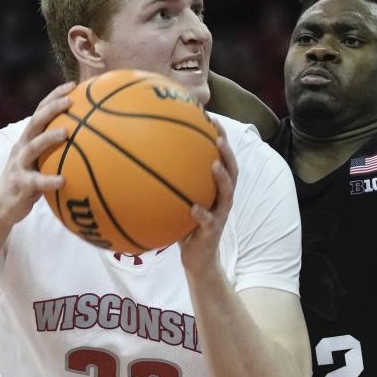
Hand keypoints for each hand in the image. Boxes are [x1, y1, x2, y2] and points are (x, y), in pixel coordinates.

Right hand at [0, 82, 73, 227]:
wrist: (1, 208)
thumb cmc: (28, 184)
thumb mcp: (40, 164)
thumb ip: (57, 152)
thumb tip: (89, 142)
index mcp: (27, 140)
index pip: (40, 111)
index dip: (54, 96)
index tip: (73, 85)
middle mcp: (21, 148)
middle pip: (35, 122)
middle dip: (51, 108)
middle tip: (71, 101)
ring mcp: (19, 165)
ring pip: (33, 147)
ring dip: (48, 138)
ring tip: (66, 132)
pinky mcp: (19, 184)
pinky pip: (35, 182)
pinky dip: (48, 180)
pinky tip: (63, 181)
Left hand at [180, 120, 236, 276]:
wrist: (197, 259)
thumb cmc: (185, 225)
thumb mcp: (178, 201)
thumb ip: (171, 182)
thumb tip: (145, 158)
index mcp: (215, 189)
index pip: (222, 158)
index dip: (220, 138)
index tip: (211, 117)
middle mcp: (222, 199)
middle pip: (232, 171)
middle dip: (227, 152)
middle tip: (218, 136)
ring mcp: (220, 215)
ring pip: (227, 194)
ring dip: (222, 178)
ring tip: (214, 164)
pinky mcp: (212, 232)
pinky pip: (209, 222)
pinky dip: (202, 214)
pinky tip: (193, 208)